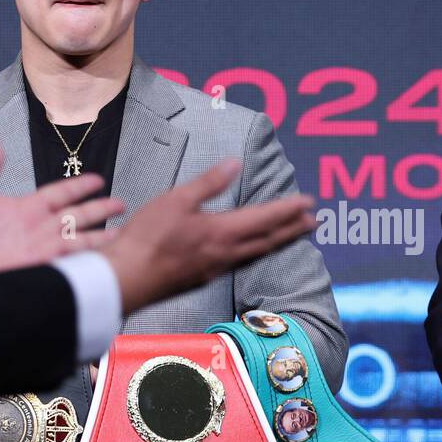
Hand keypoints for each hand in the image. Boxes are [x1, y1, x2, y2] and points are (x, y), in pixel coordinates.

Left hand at [0, 140, 125, 276]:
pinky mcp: (43, 265)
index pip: (61, 193)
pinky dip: (91, 256)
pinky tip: (106, 254)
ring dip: (102, 234)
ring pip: (81, 238)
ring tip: (123, 231)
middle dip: (101, 209)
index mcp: (26, 209)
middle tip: (120, 203)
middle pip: (79, 215)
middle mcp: (38, 228)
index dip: (80, 186)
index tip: (98, 180)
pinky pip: (73, 258)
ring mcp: (42, 248)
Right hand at [100, 158, 315, 313]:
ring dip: (278, 242)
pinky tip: (252, 252)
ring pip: (256, 254)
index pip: (265, 218)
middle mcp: (226, 253)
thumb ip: (209, 183)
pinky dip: (256, 254)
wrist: (126, 279)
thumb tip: (235, 163)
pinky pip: (240, 263)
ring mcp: (216, 268)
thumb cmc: (146, 239)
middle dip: (292, 229)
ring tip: (293, 235)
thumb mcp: (176, 200)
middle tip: (314, 222)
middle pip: (268, 240)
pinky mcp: (203, 278)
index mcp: (222, 232)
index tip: (309, 203)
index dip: (289, 210)